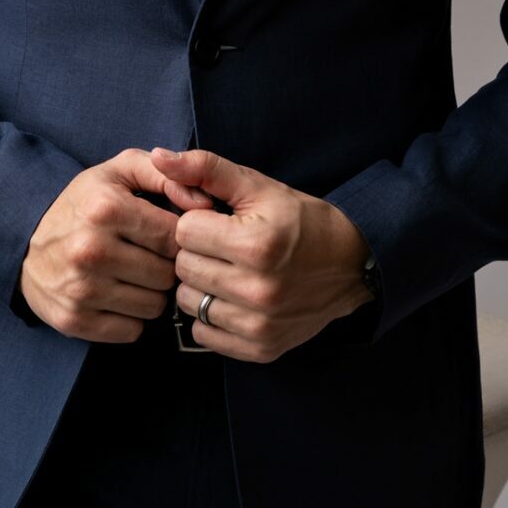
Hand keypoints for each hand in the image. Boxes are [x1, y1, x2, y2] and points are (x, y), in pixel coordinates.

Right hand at [16, 147, 216, 341]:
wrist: (24, 240)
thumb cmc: (84, 203)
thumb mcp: (119, 171)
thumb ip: (167, 175)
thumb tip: (205, 202)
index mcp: (106, 208)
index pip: (174, 236)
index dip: (179, 237)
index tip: (168, 235)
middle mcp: (92, 249)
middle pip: (166, 274)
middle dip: (165, 266)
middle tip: (150, 256)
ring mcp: (81, 289)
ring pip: (154, 306)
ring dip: (152, 293)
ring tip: (135, 275)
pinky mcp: (74, 320)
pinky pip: (132, 331)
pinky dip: (132, 317)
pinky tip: (119, 296)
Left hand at [149, 146, 374, 362]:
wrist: (350, 264)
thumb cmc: (300, 220)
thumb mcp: (257, 186)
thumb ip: (205, 168)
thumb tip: (158, 158)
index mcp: (256, 243)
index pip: (184, 231)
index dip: (197, 220)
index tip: (217, 220)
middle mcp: (258, 289)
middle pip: (183, 267)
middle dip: (196, 252)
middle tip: (222, 245)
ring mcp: (260, 324)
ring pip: (188, 302)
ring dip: (199, 284)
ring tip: (226, 270)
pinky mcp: (261, 349)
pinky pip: (203, 333)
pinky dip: (209, 315)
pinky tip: (231, 297)